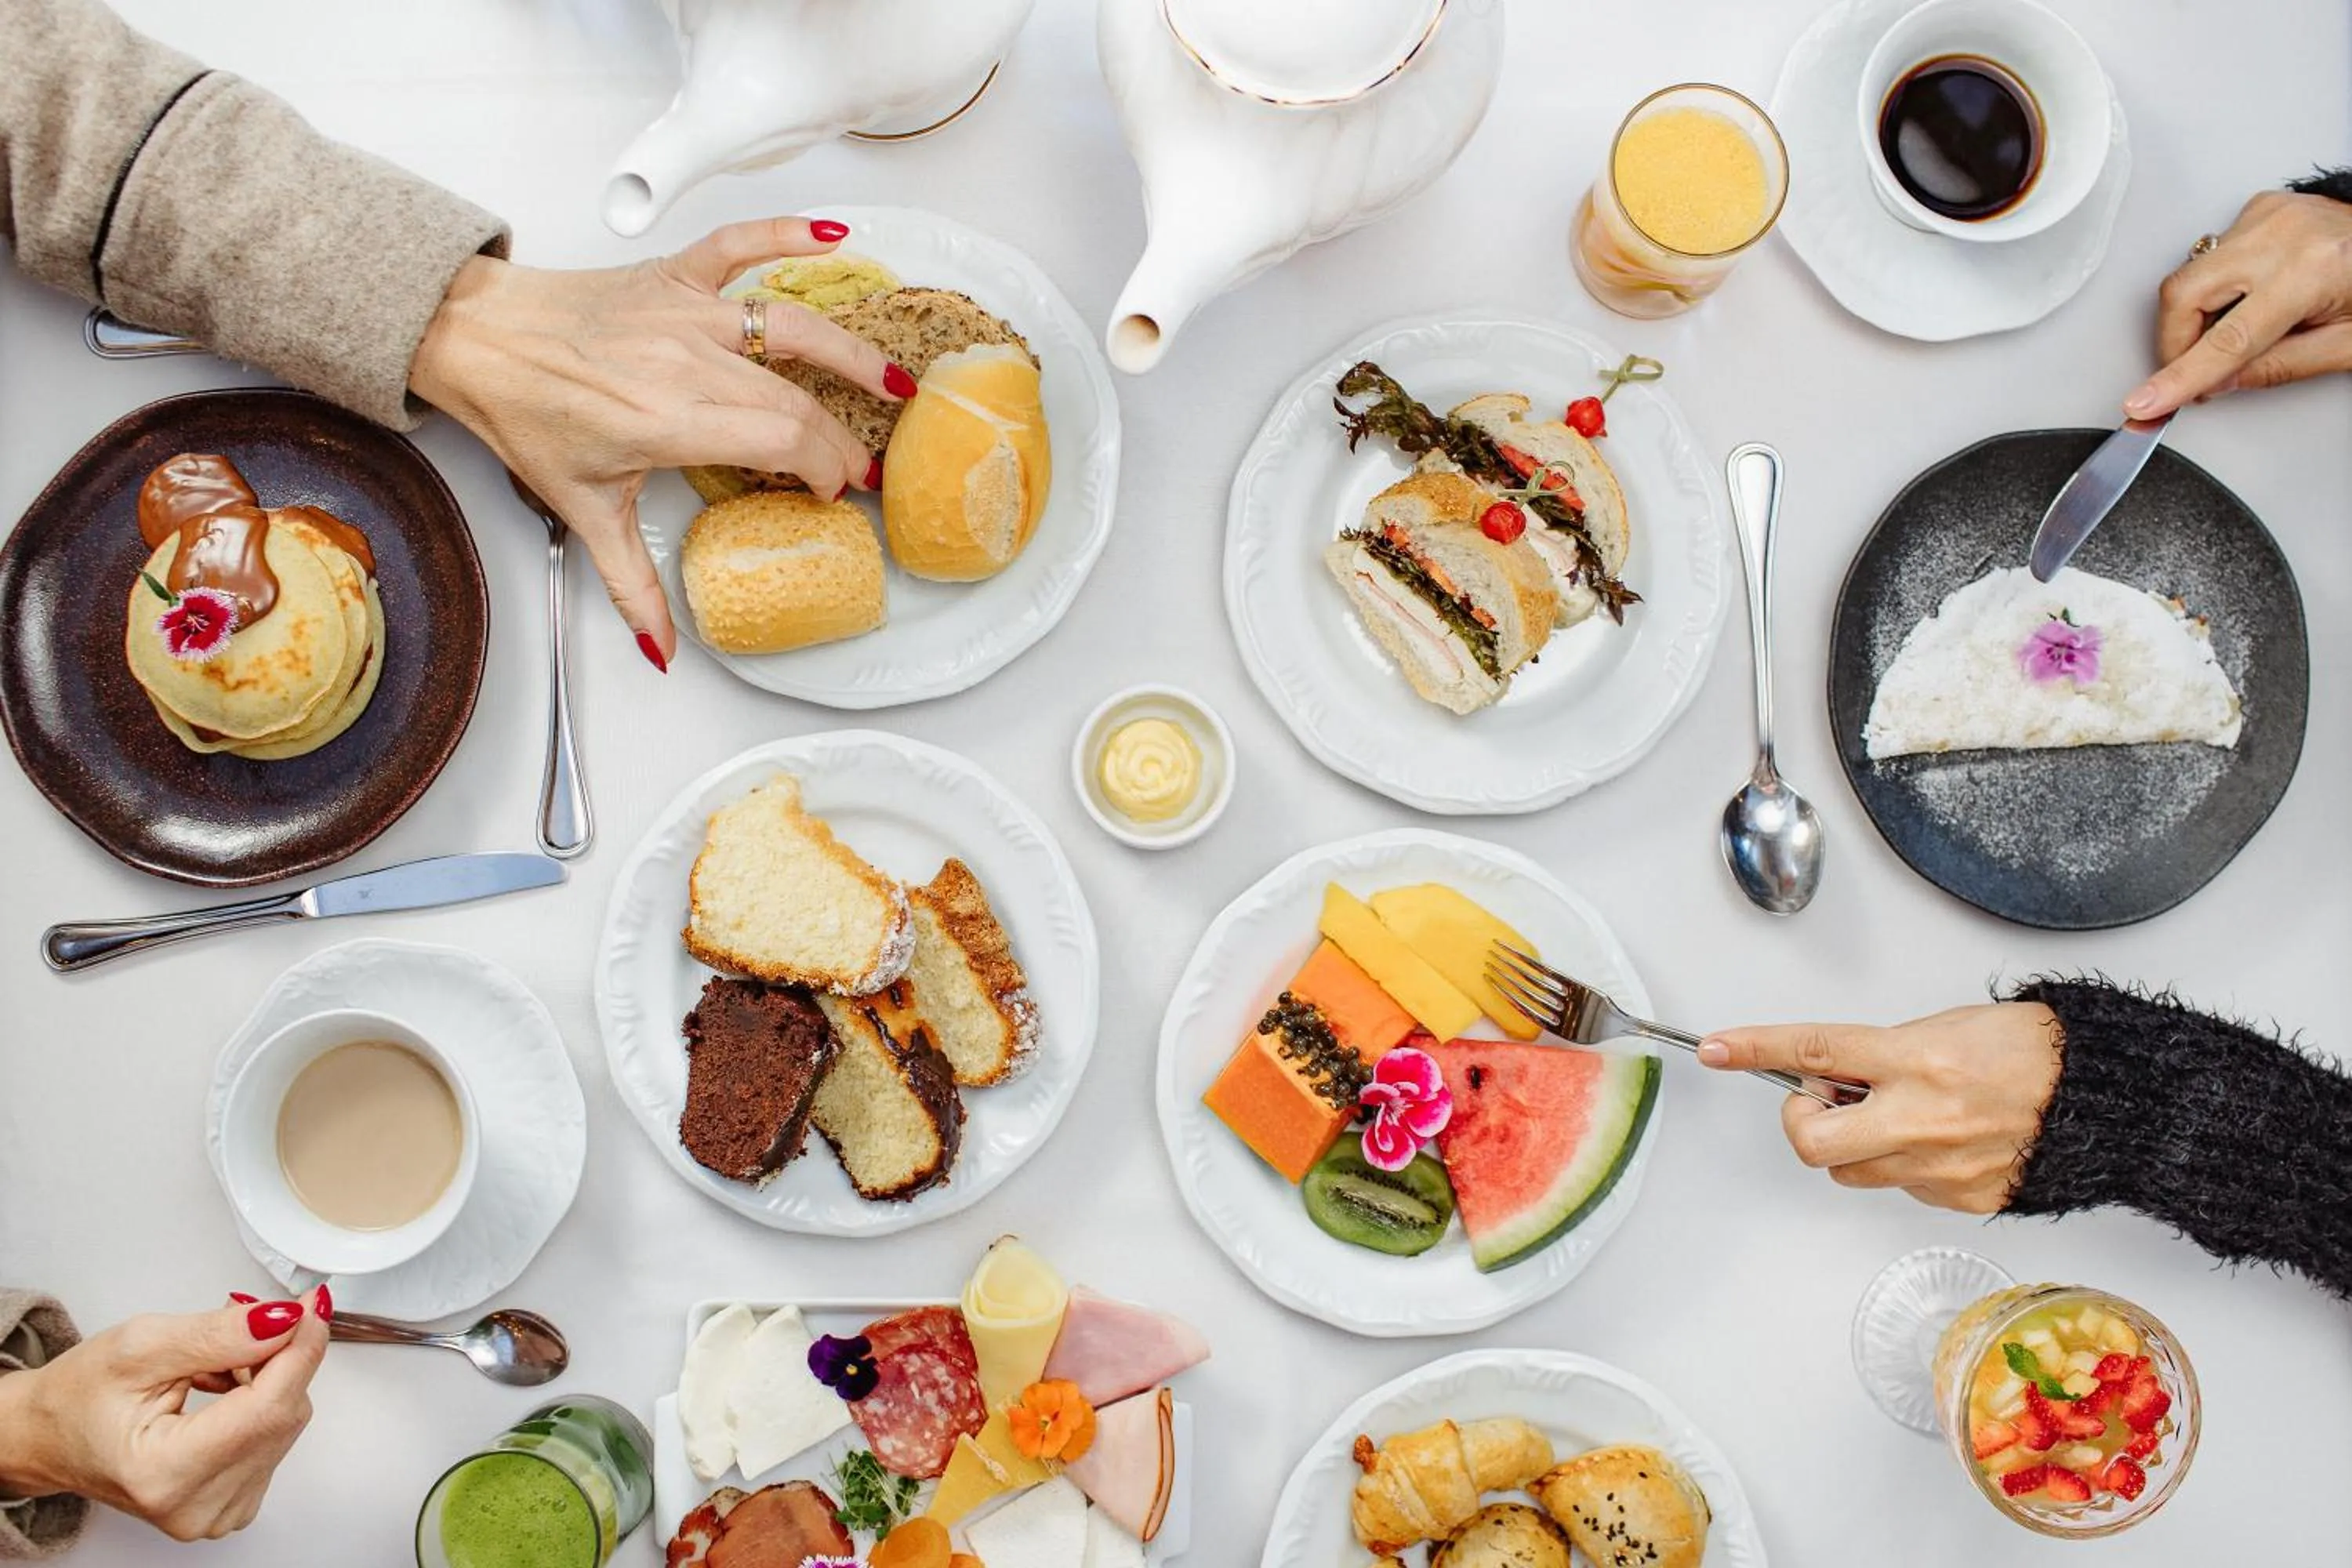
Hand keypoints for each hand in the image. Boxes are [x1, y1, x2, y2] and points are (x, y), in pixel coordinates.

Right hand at [0, 1290, 328, 1539]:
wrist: (50, 1437)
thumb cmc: (78, 1398)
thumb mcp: (140, 1346)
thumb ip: (219, 1334)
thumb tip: (286, 1321)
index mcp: (165, 1473)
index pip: (270, 1406)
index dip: (300, 1347)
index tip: (311, 1304)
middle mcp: (196, 1506)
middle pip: (283, 1413)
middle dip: (275, 1358)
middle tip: (236, 1326)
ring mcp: (216, 1514)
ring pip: (285, 1423)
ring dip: (265, 1381)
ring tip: (208, 1370)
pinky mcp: (231, 1507)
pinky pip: (275, 1440)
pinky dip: (259, 1406)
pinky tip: (220, 1396)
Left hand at [409, 216, 909, 667]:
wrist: (474, 339)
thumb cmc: (526, 412)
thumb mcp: (582, 509)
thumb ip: (632, 583)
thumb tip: (659, 648)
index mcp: (671, 420)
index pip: (785, 440)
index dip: (823, 469)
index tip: (827, 494)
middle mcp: (687, 362)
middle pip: (798, 398)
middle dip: (841, 439)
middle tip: (857, 468)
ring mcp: (684, 313)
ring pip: (792, 327)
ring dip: (852, 354)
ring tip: (893, 382)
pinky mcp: (671, 276)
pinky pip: (739, 244)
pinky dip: (786, 233)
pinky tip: (832, 237)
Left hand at [1697, 1004, 2062, 1213]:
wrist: (2109, 1103)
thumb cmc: (2037, 1051)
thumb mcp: (1950, 1025)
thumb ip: (1885, 1053)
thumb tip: (1838, 1073)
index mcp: (1917, 1060)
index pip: (1814, 1051)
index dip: (1756, 1049)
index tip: (1717, 1048)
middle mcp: (1922, 1118)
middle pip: (1812, 1141)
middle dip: (1802, 1122)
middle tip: (1824, 1100)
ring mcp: (1940, 1167)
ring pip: (1851, 1173)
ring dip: (1853, 1145)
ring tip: (1896, 1116)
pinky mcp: (1961, 1200)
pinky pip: (1902, 1188)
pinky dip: (1904, 1165)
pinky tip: (1941, 1141)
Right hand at [2125, 191, 2351, 418]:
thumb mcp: (2348, 344)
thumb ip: (2279, 367)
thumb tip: (2219, 384)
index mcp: (2312, 272)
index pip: (2227, 339)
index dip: (2180, 376)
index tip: (2146, 401)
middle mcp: (2283, 236)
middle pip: (2185, 294)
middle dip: (2175, 341)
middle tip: (2191, 372)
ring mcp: (2267, 216)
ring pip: (2190, 275)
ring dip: (2197, 316)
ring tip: (2237, 329)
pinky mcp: (2259, 208)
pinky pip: (2210, 255)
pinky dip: (2218, 286)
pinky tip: (2249, 294)